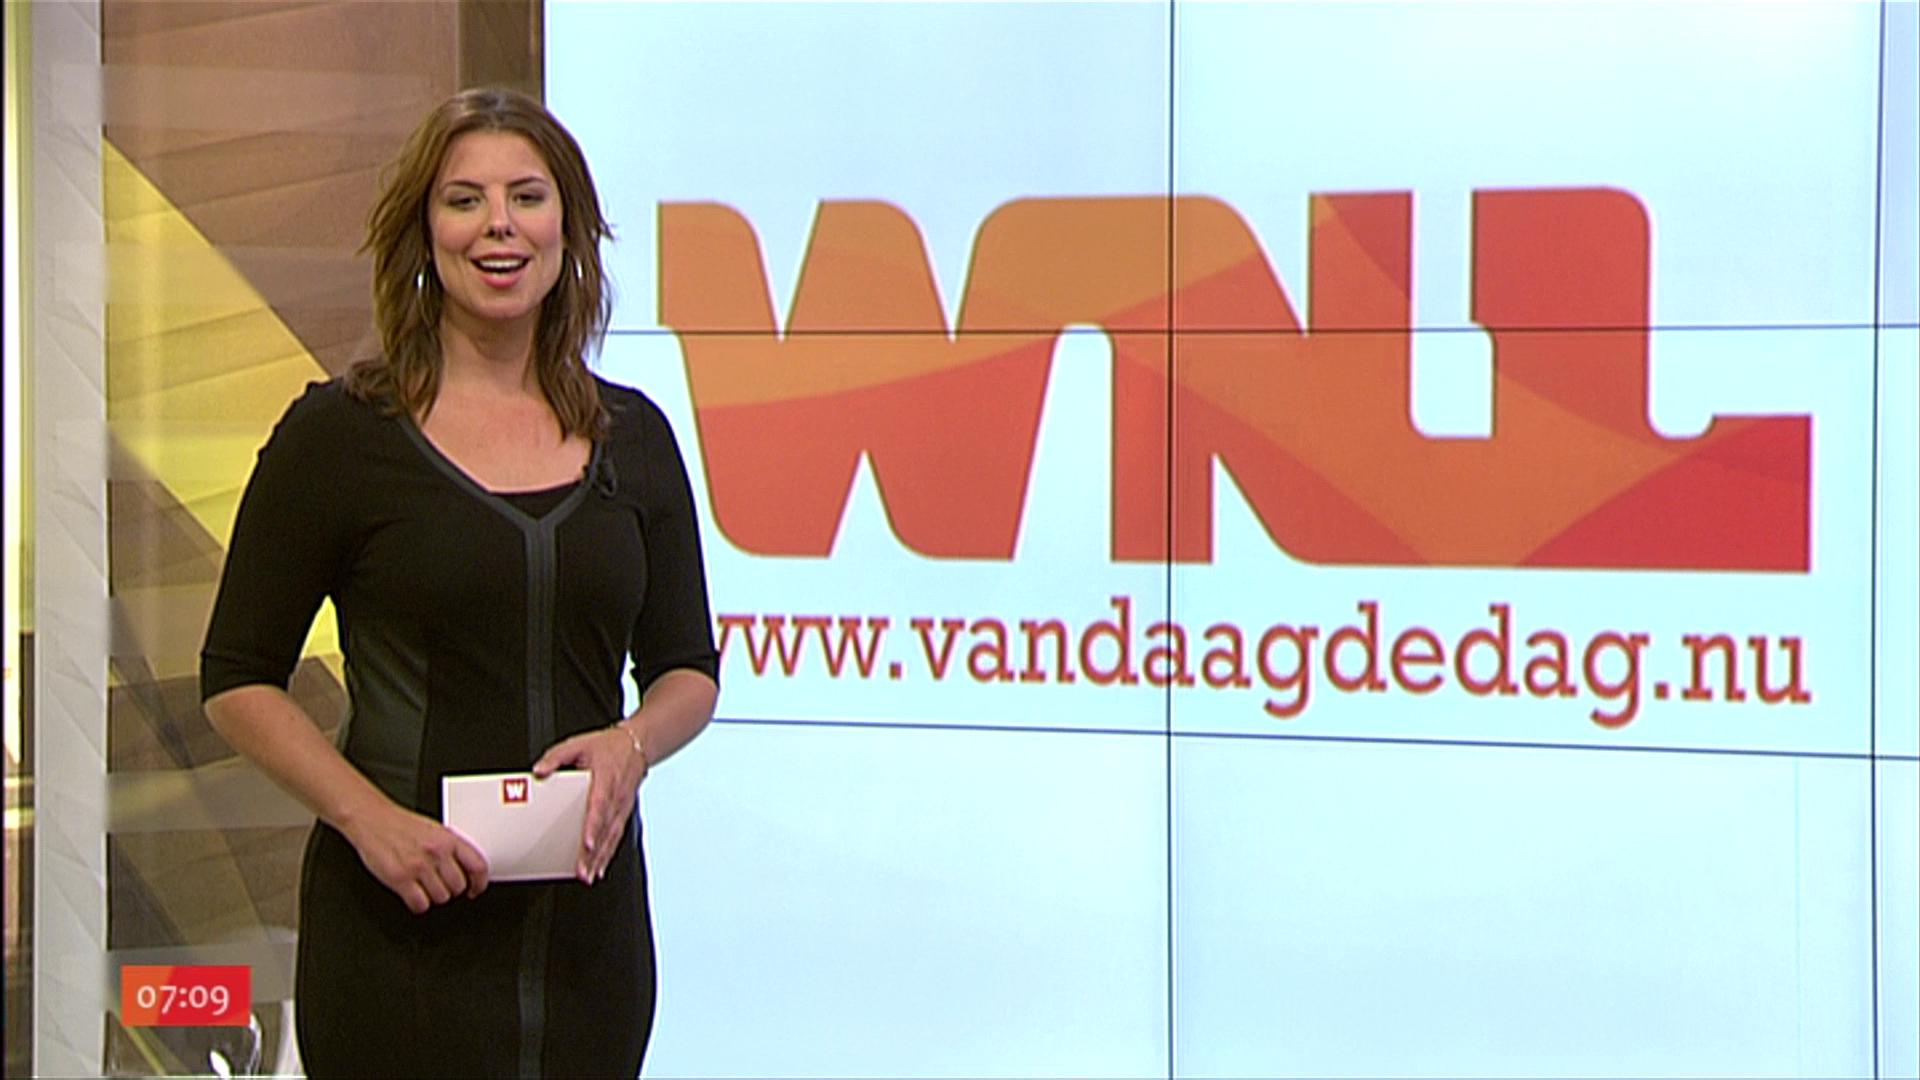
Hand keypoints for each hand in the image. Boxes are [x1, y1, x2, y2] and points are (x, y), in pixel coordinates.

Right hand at [342, 801, 489, 913]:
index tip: (475, 889)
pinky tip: (414, 894)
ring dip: (434, 897)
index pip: (478, 866)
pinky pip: (420, 905)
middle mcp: (436, 852)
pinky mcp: (400, 879)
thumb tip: (466, 868)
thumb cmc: (400, 824)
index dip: (480, 883)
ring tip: (424, 887)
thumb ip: (451, 848)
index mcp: (448, 839)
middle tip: (441, 886)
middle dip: (451, 890)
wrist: (371, 818)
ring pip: (441, 898)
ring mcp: (418, 866)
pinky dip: (418, 904)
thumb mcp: (434, 829)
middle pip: (458, 886)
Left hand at [532, 723, 647, 883]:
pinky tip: (599, 869)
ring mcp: (621, 807)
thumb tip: (539, 771)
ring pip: (611, 837)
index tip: (587, 844)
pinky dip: (607, 855)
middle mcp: (616, 797)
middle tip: (582, 871)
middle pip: (605, 829)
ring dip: (600, 859)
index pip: (599, 806)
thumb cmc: (609, 747)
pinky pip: (615, 837)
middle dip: (594, 853)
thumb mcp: (578, 744)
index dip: (593, 826)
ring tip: (588, 876)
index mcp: (606, 779)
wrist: (637, 745)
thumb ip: (556, 757)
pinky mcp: (622, 813)